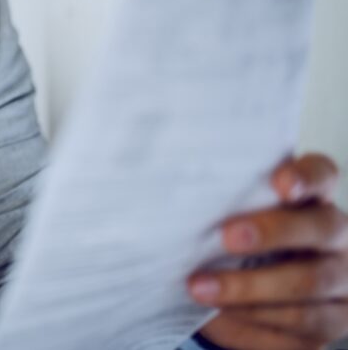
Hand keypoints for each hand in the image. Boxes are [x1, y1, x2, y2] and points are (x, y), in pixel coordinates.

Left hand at [188, 153, 347, 349]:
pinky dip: (255, 318)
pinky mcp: (332, 320)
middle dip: (273, 233)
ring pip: (309, 282)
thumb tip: (167, 194)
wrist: (246, 291)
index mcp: (312, 197)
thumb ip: (216, 202)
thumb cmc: (233, 237)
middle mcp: (337, 235)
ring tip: (199, 287)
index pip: (321, 173)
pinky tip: (219, 313)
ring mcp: (341, 280)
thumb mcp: (226, 214)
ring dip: (249, 287)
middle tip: (226, 237)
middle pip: (321, 228)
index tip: (279, 183)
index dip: (305, 177)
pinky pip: (302, 323)